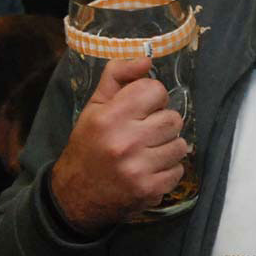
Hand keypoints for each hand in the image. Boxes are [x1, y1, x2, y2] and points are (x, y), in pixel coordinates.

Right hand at [50, 58, 187, 233]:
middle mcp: (124, 142)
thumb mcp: (95, 107)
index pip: (155, 90)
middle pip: (173, 118)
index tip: (142, 110)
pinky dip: (168, 170)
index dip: (152, 99)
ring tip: (147, 153)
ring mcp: (138, 168)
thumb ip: (118, 77)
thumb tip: (146, 60)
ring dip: (168, 148)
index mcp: (109, 117)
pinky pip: (179, 170)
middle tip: (144, 134)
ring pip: (181, 145)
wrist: (74, 196)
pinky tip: (149, 171)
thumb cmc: (88, 145)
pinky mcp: (149, 190)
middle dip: (162, 124)